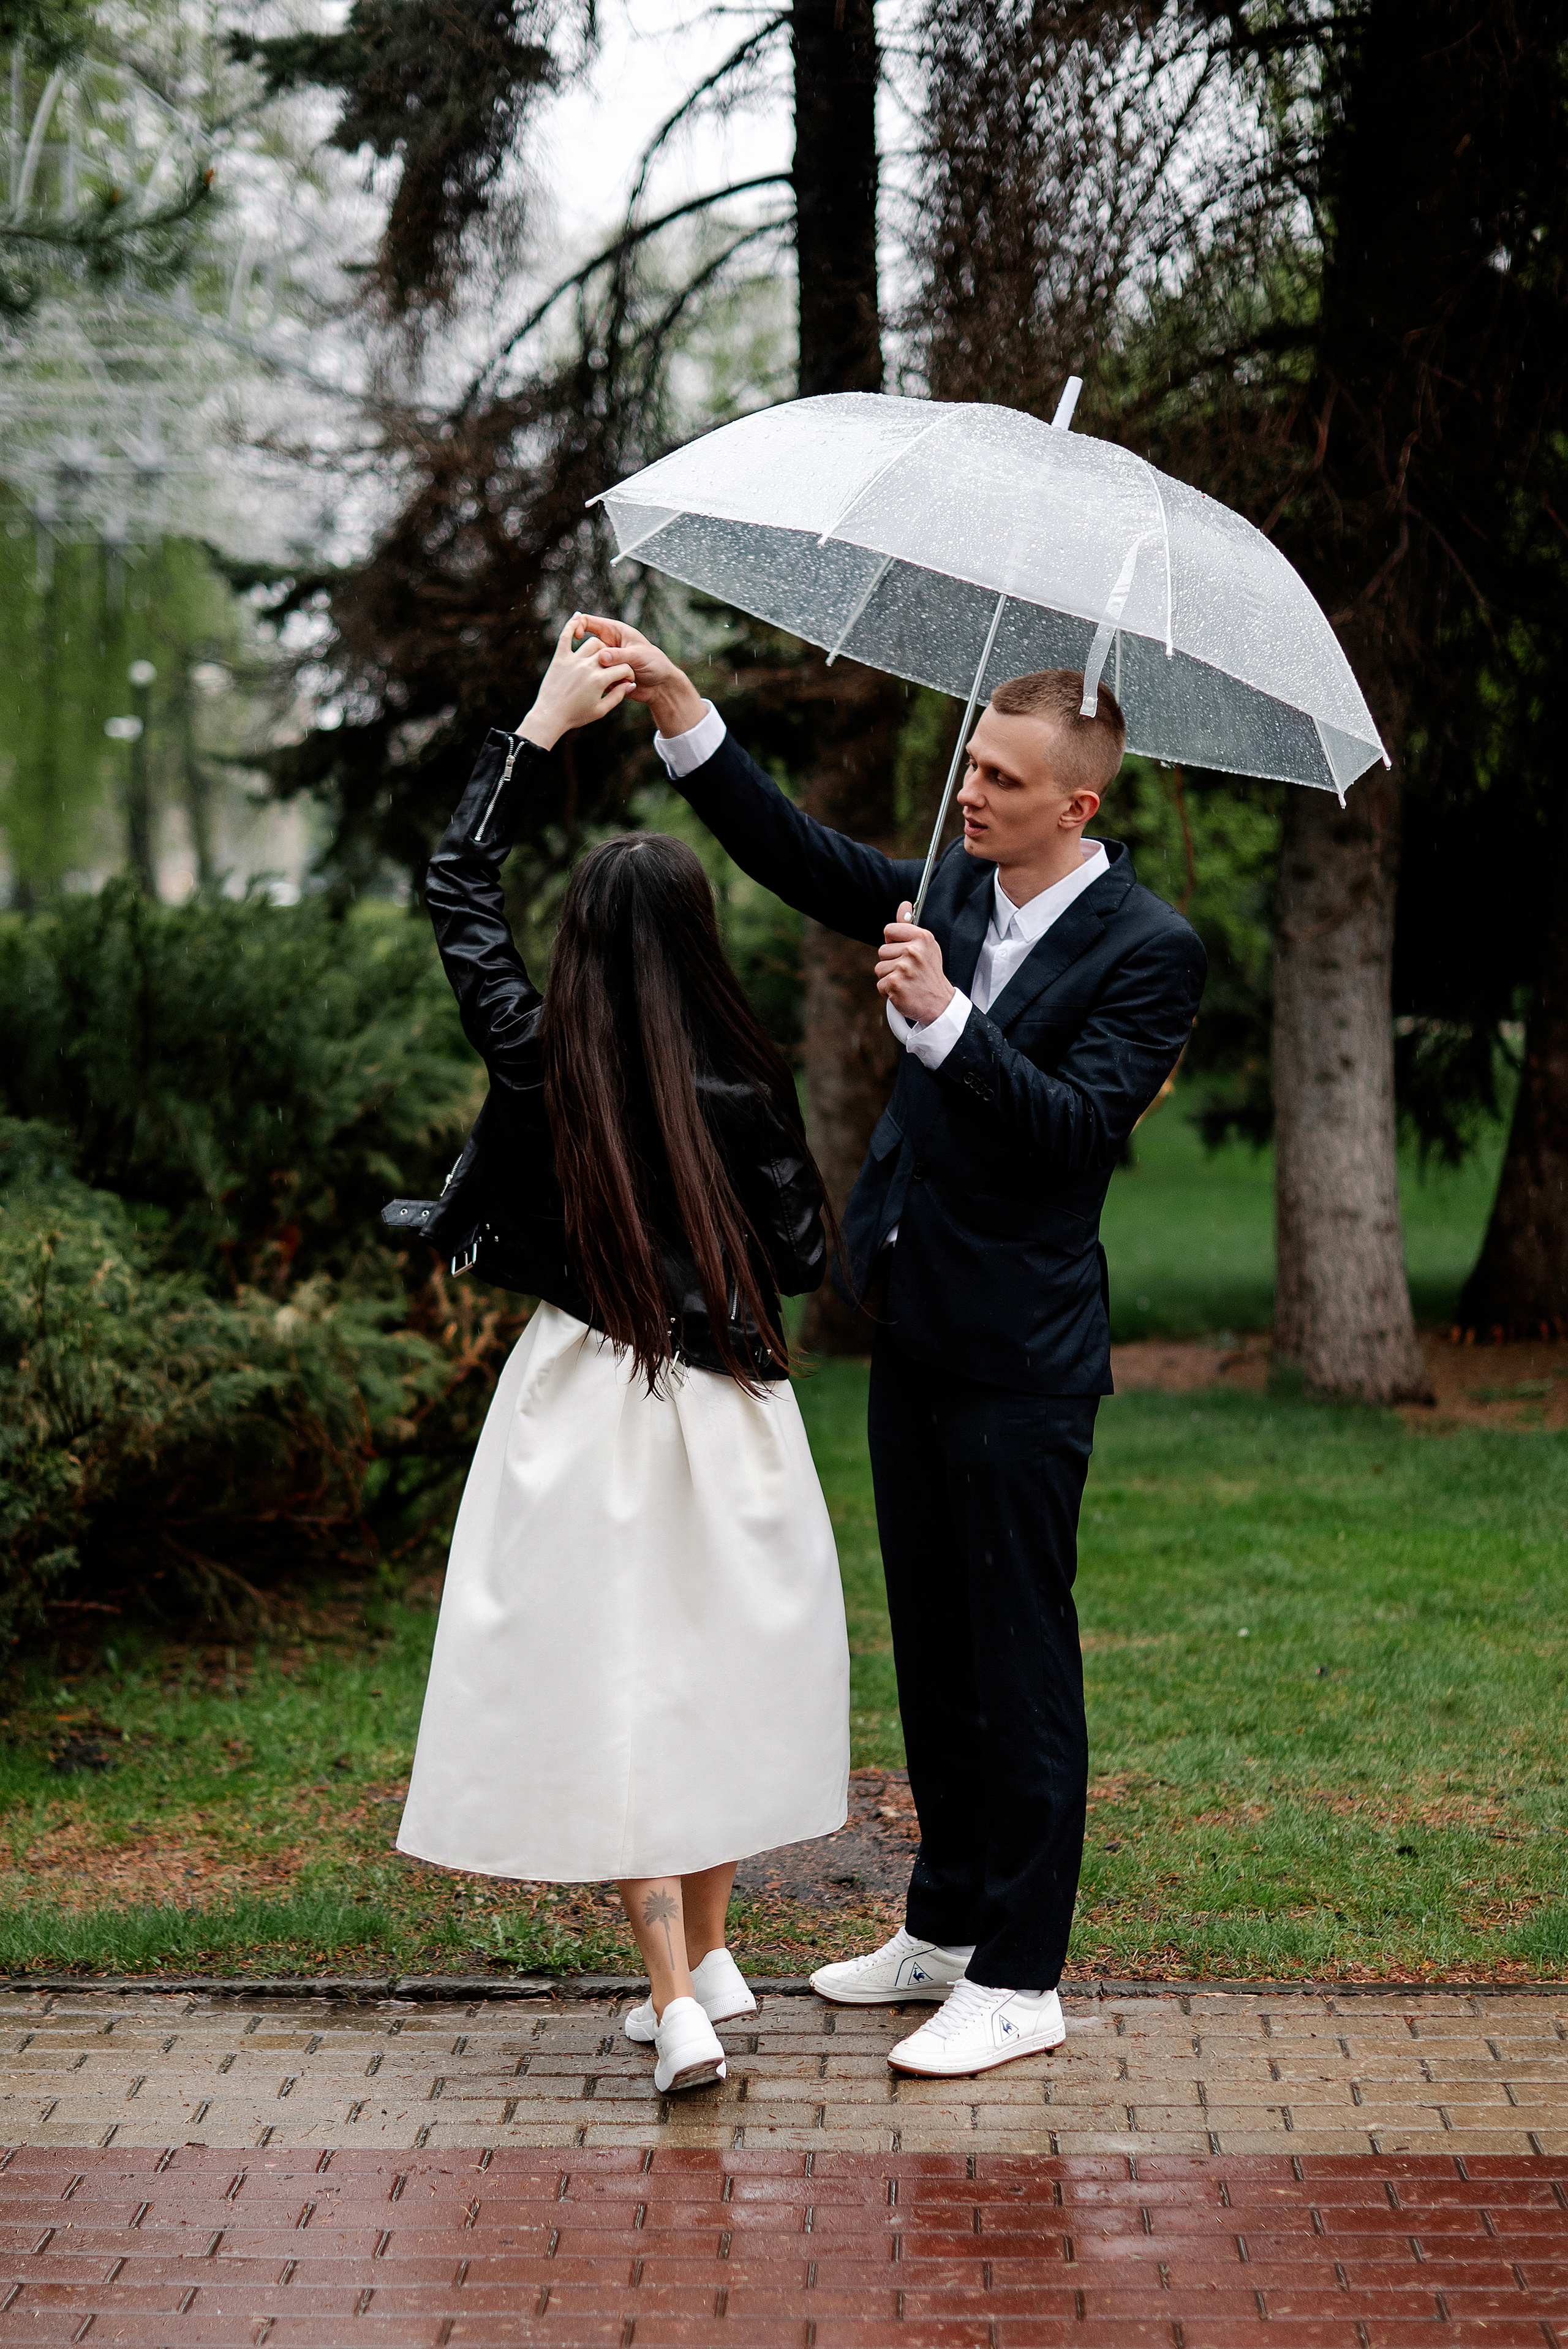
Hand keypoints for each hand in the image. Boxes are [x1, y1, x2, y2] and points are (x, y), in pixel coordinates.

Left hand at [516, 615, 635, 749]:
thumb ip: (618, 696)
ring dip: (600, 648)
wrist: (550, 716)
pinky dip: (571, 625)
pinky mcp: (559, 658)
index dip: (628, 675)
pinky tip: (578, 616)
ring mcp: (572, 660)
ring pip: (593, 643)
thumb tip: (630, 683)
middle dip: (616, 662)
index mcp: (599, 680)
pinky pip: (565, 637)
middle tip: (613, 670)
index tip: (626, 681)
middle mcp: (587, 667)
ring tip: (600, 657)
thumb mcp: (601, 710)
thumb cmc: (576, 716)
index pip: (623, 669)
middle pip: (609, 655)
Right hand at [578, 613, 705, 737]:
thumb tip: (601, 657)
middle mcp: (607, 645)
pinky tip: (620, 685)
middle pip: (587, 646)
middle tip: (606, 667)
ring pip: (590, 665)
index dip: (578, 626)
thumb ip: (619, 656)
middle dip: (593, 658)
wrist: (661, 686)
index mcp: (613, 631)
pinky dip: (605, 683)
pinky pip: (596, 679)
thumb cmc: (655, 664)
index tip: (577, 637)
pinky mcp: (606, 676)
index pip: (588, 622)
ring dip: (601, 673)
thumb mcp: (637, 656)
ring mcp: (606, 662)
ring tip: (621, 677)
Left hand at [876, 903, 955, 1025]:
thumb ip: (909, 926)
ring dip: (889, 977)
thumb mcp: (925, 946)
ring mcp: (904, 968)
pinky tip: (903, 991)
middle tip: (909, 971)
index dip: (893, 942)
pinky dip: (889, 991)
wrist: (939, 1003)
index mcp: (922, 938)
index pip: (889, 930)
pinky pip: (880, 984)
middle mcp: (913, 951)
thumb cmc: (929, 973)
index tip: (903, 951)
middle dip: (891, 962)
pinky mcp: (895, 984)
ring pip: (879, 968)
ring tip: (906, 981)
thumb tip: (903, 905)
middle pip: (882, 951)